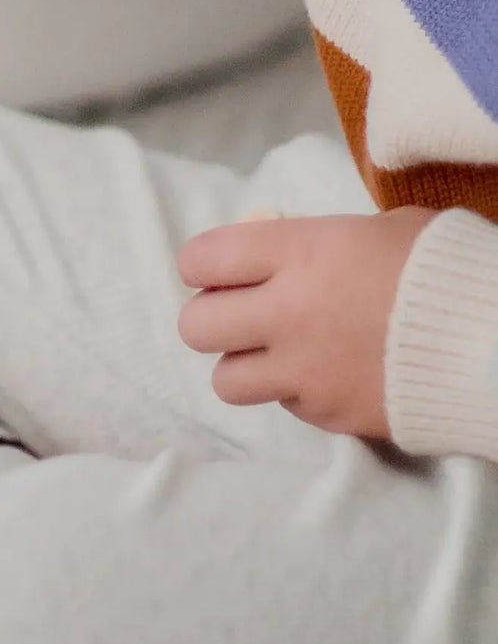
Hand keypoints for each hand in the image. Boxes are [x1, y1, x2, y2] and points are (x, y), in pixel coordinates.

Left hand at [176, 209, 436, 438]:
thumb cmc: (448, 269)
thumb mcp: (385, 229)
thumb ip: (320, 241)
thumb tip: (281, 249)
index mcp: (299, 253)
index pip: (201, 260)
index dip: (205, 266)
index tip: (223, 270)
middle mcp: (288, 313)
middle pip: (195, 326)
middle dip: (213, 318)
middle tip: (244, 314)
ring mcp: (305, 370)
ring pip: (226, 379)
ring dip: (245, 365)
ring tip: (278, 353)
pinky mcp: (330, 414)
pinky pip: (285, 405)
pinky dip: (296, 392)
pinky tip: (329, 374)